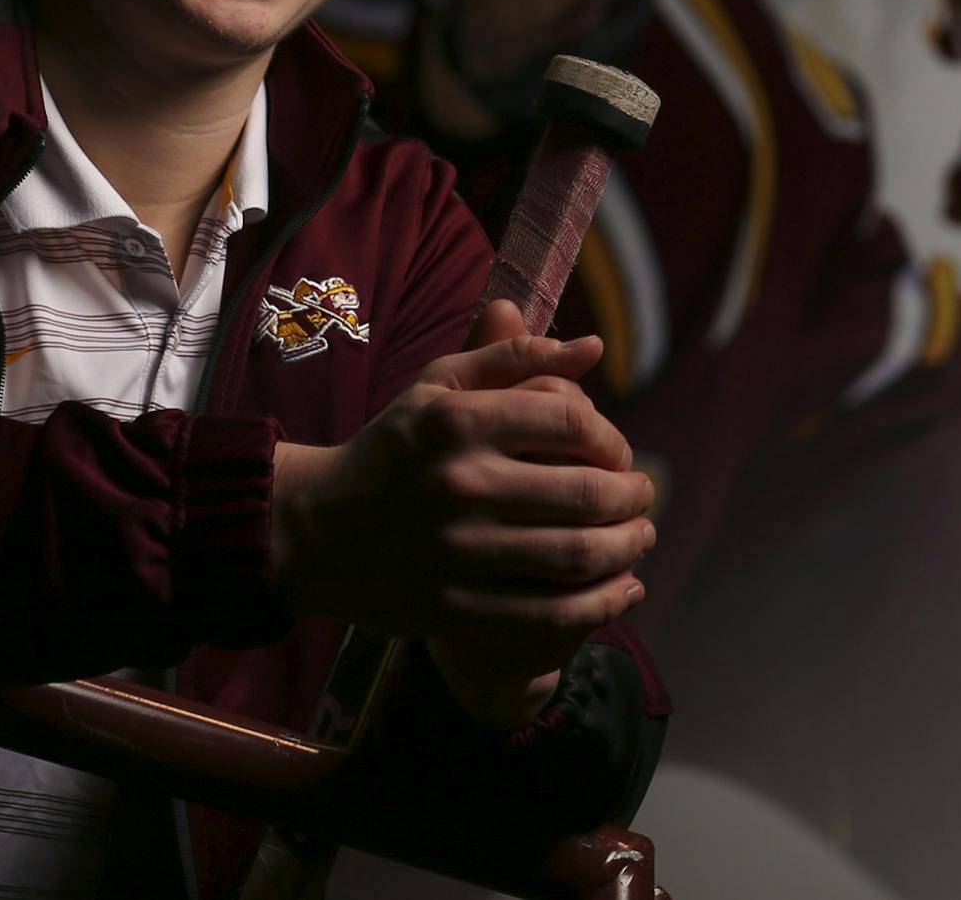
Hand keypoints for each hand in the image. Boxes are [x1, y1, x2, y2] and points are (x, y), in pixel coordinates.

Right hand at [271, 301, 655, 657]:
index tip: (618, 452)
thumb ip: (512, 357)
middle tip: (645, 497)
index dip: (612, 439)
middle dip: (635, 497)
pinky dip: (604, 603)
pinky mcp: (458, 607)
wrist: (315, 530)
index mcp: (457, 423)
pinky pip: (554, 612)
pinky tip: (624, 588)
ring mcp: (459, 551)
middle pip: (587, 493)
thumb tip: (592, 347)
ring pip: (579, 555)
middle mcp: (460, 484)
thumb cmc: (389, 450)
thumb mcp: (436, 388)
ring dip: (630, 547)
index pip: (571, 423)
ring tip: (640, 537)